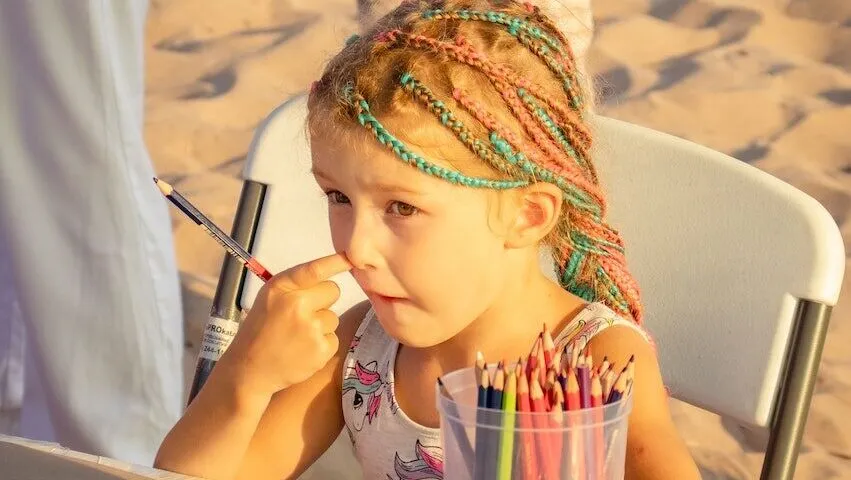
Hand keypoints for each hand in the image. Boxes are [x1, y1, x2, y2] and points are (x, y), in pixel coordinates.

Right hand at [222, 252, 352, 396]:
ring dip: (321, 325)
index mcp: (282, 288)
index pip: (314, 270)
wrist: (250, 369)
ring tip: (297, 336)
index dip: (336, 262)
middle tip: (302, 315)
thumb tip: (328, 278)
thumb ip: (296, 286)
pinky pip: (333, 337)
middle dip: (323, 300)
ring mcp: (311, 328)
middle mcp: (297, 304)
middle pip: (333, 290)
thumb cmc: (260, 330)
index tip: (351, 257)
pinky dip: (322, 344)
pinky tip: (303, 350)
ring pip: (333, 316)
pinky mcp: (321, 349)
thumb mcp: (269, 299)